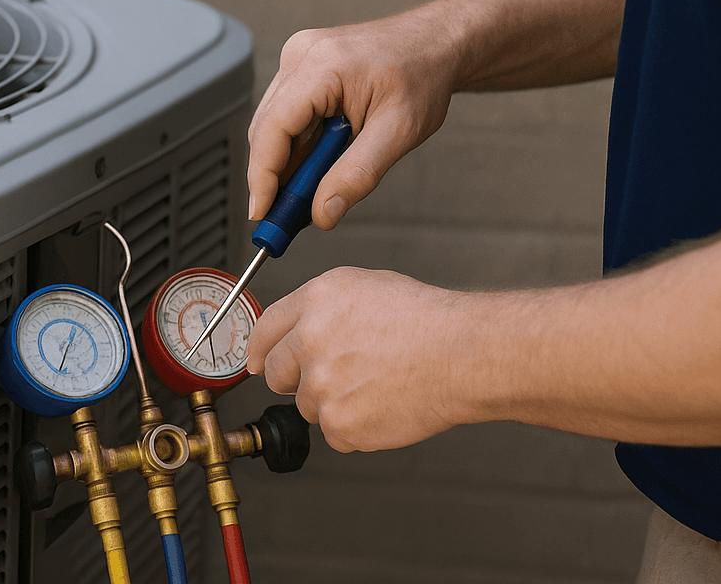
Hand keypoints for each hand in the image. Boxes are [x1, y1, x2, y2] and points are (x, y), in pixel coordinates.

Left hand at [244, 266, 470, 451]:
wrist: (462, 355)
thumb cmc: (426, 321)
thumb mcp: (364, 287)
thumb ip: (319, 308)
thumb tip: (295, 330)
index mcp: (313, 302)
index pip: (264, 330)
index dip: (260, 350)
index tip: (258, 362)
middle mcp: (309, 341)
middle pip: (276, 374)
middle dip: (296, 379)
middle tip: (335, 377)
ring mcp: (321, 385)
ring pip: (309, 406)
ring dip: (334, 402)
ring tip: (375, 384)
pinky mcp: (339, 423)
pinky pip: (335, 433)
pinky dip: (356, 427)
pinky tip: (383, 405)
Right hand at [247, 11, 464, 228]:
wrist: (437, 43)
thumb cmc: (423, 76)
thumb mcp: (399, 132)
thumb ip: (358, 175)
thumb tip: (322, 213)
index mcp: (322, 65)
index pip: (272, 128)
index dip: (261, 175)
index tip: (261, 213)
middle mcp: (301, 56)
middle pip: (266, 128)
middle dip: (274, 176)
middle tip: (288, 217)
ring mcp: (299, 59)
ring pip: (273, 124)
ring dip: (287, 162)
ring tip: (312, 191)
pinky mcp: (302, 68)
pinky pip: (286, 114)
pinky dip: (297, 145)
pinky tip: (318, 163)